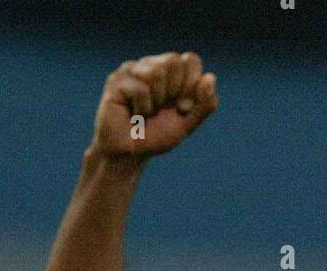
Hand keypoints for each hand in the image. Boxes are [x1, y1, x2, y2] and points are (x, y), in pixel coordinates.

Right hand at [92, 52, 217, 161]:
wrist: (129, 154)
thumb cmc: (155, 136)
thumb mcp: (186, 123)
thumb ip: (203, 104)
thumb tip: (210, 78)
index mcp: (169, 73)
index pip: (191, 60)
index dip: (192, 83)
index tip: (184, 108)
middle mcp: (150, 66)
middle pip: (173, 60)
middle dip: (175, 91)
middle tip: (163, 111)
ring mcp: (131, 70)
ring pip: (156, 72)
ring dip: (156, 101)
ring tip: (146, 112)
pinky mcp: (116, 80)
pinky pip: (140, 88)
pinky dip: (142, 108)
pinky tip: (133, 115)